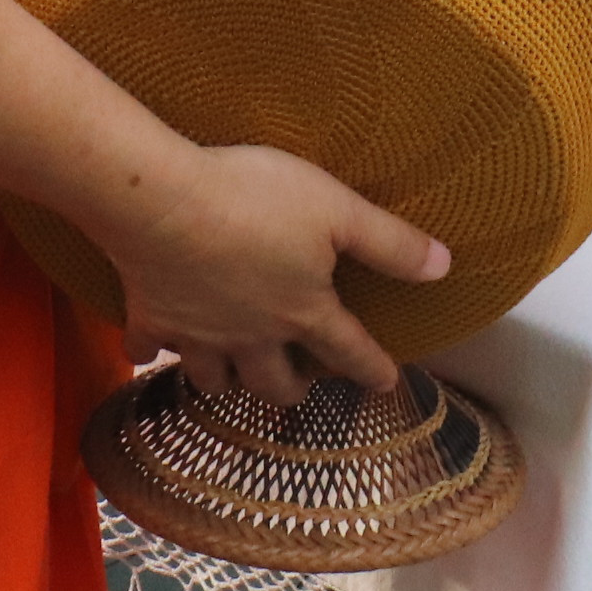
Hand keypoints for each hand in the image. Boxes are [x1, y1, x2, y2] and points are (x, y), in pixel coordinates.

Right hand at [100, 142, 450, 403]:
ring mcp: (198, 333)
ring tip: (232, 374)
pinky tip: (149, 349)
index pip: (347, 348)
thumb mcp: (339, 209)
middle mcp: (252, 336)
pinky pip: (147, 348)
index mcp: (303, 310)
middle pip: (274, 382)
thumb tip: (444, 267)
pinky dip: (149, 353)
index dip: (371, 367)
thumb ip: (390, 242)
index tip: (385, 382)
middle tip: (299, 388)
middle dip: (291, 390)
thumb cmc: (257, 199)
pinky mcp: (150, 316)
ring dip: (226, 381)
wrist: (163, 203)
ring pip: (214, 378)